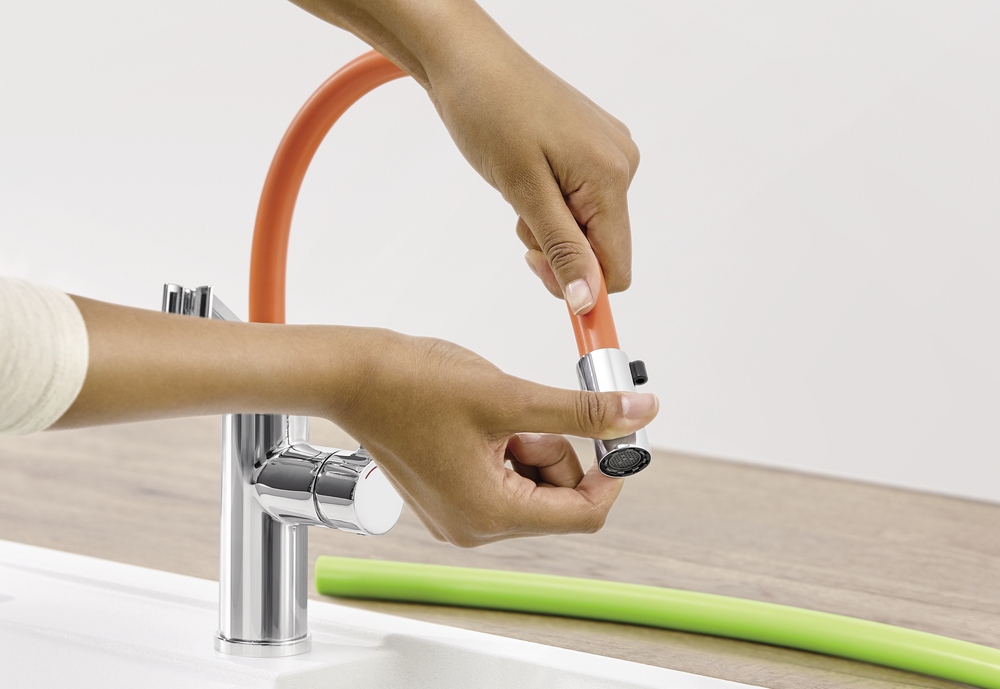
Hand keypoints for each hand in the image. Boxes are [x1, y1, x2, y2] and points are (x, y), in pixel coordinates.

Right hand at [58, 300, 658, 545]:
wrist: (352, 375)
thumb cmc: (413, 385)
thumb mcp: (511, 396)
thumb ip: (582, 412)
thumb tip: (638, 415)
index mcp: (491, 515)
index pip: (583, 514)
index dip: (609, 472)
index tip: (613, 430)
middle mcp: (474, 527)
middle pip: (557, 499)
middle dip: (556, 450)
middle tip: (527, 412)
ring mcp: (458, 515)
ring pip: (532, 485)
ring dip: (531, 444)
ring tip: (493, 413)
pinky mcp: (448, 496)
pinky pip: (503, 478)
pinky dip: (508, 447)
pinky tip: (480, 420)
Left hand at [426, 40, 639, 313]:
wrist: (470, 61)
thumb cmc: (490, 112)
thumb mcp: (524, 190)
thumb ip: (562, 248)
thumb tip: (587, 300)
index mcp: (611, 175)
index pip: (617, 266)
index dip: (581, 287)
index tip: (541, 278)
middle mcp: (622, 163)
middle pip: (602, 248)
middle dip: (559, 250)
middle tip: (519, 224)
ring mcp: (610, 153)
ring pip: (589, 226)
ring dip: (551, 226)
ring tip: (519, 190)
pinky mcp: (594, 148)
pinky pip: (582, 200)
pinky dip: (553, 204)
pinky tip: (529, 176)